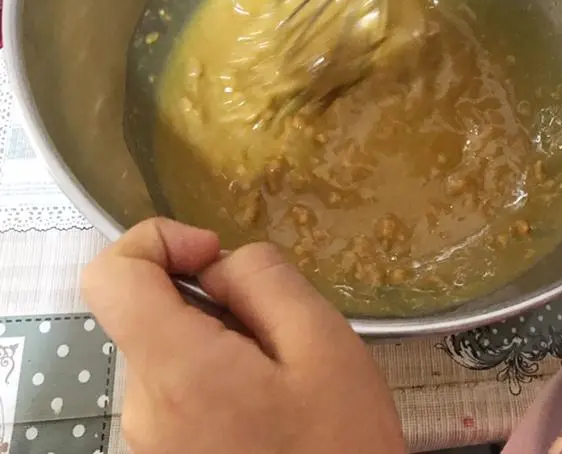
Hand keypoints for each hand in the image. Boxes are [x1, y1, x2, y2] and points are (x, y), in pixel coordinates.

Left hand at [83, 219, 404, 453]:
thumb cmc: (338, 445)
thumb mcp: (322, 344)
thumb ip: (265, 280)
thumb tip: (219, 263)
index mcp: (175, 372)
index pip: (111, 276)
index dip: (156, 240)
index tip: (214, 255)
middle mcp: (143, 409)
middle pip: (150, 313)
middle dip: (213, 302)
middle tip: (280, 332)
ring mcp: (150, 440)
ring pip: (171, 350)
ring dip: (222, 341)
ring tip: (283, 376)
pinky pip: (179, 389)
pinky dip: (219, 374)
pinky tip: (270, 405)